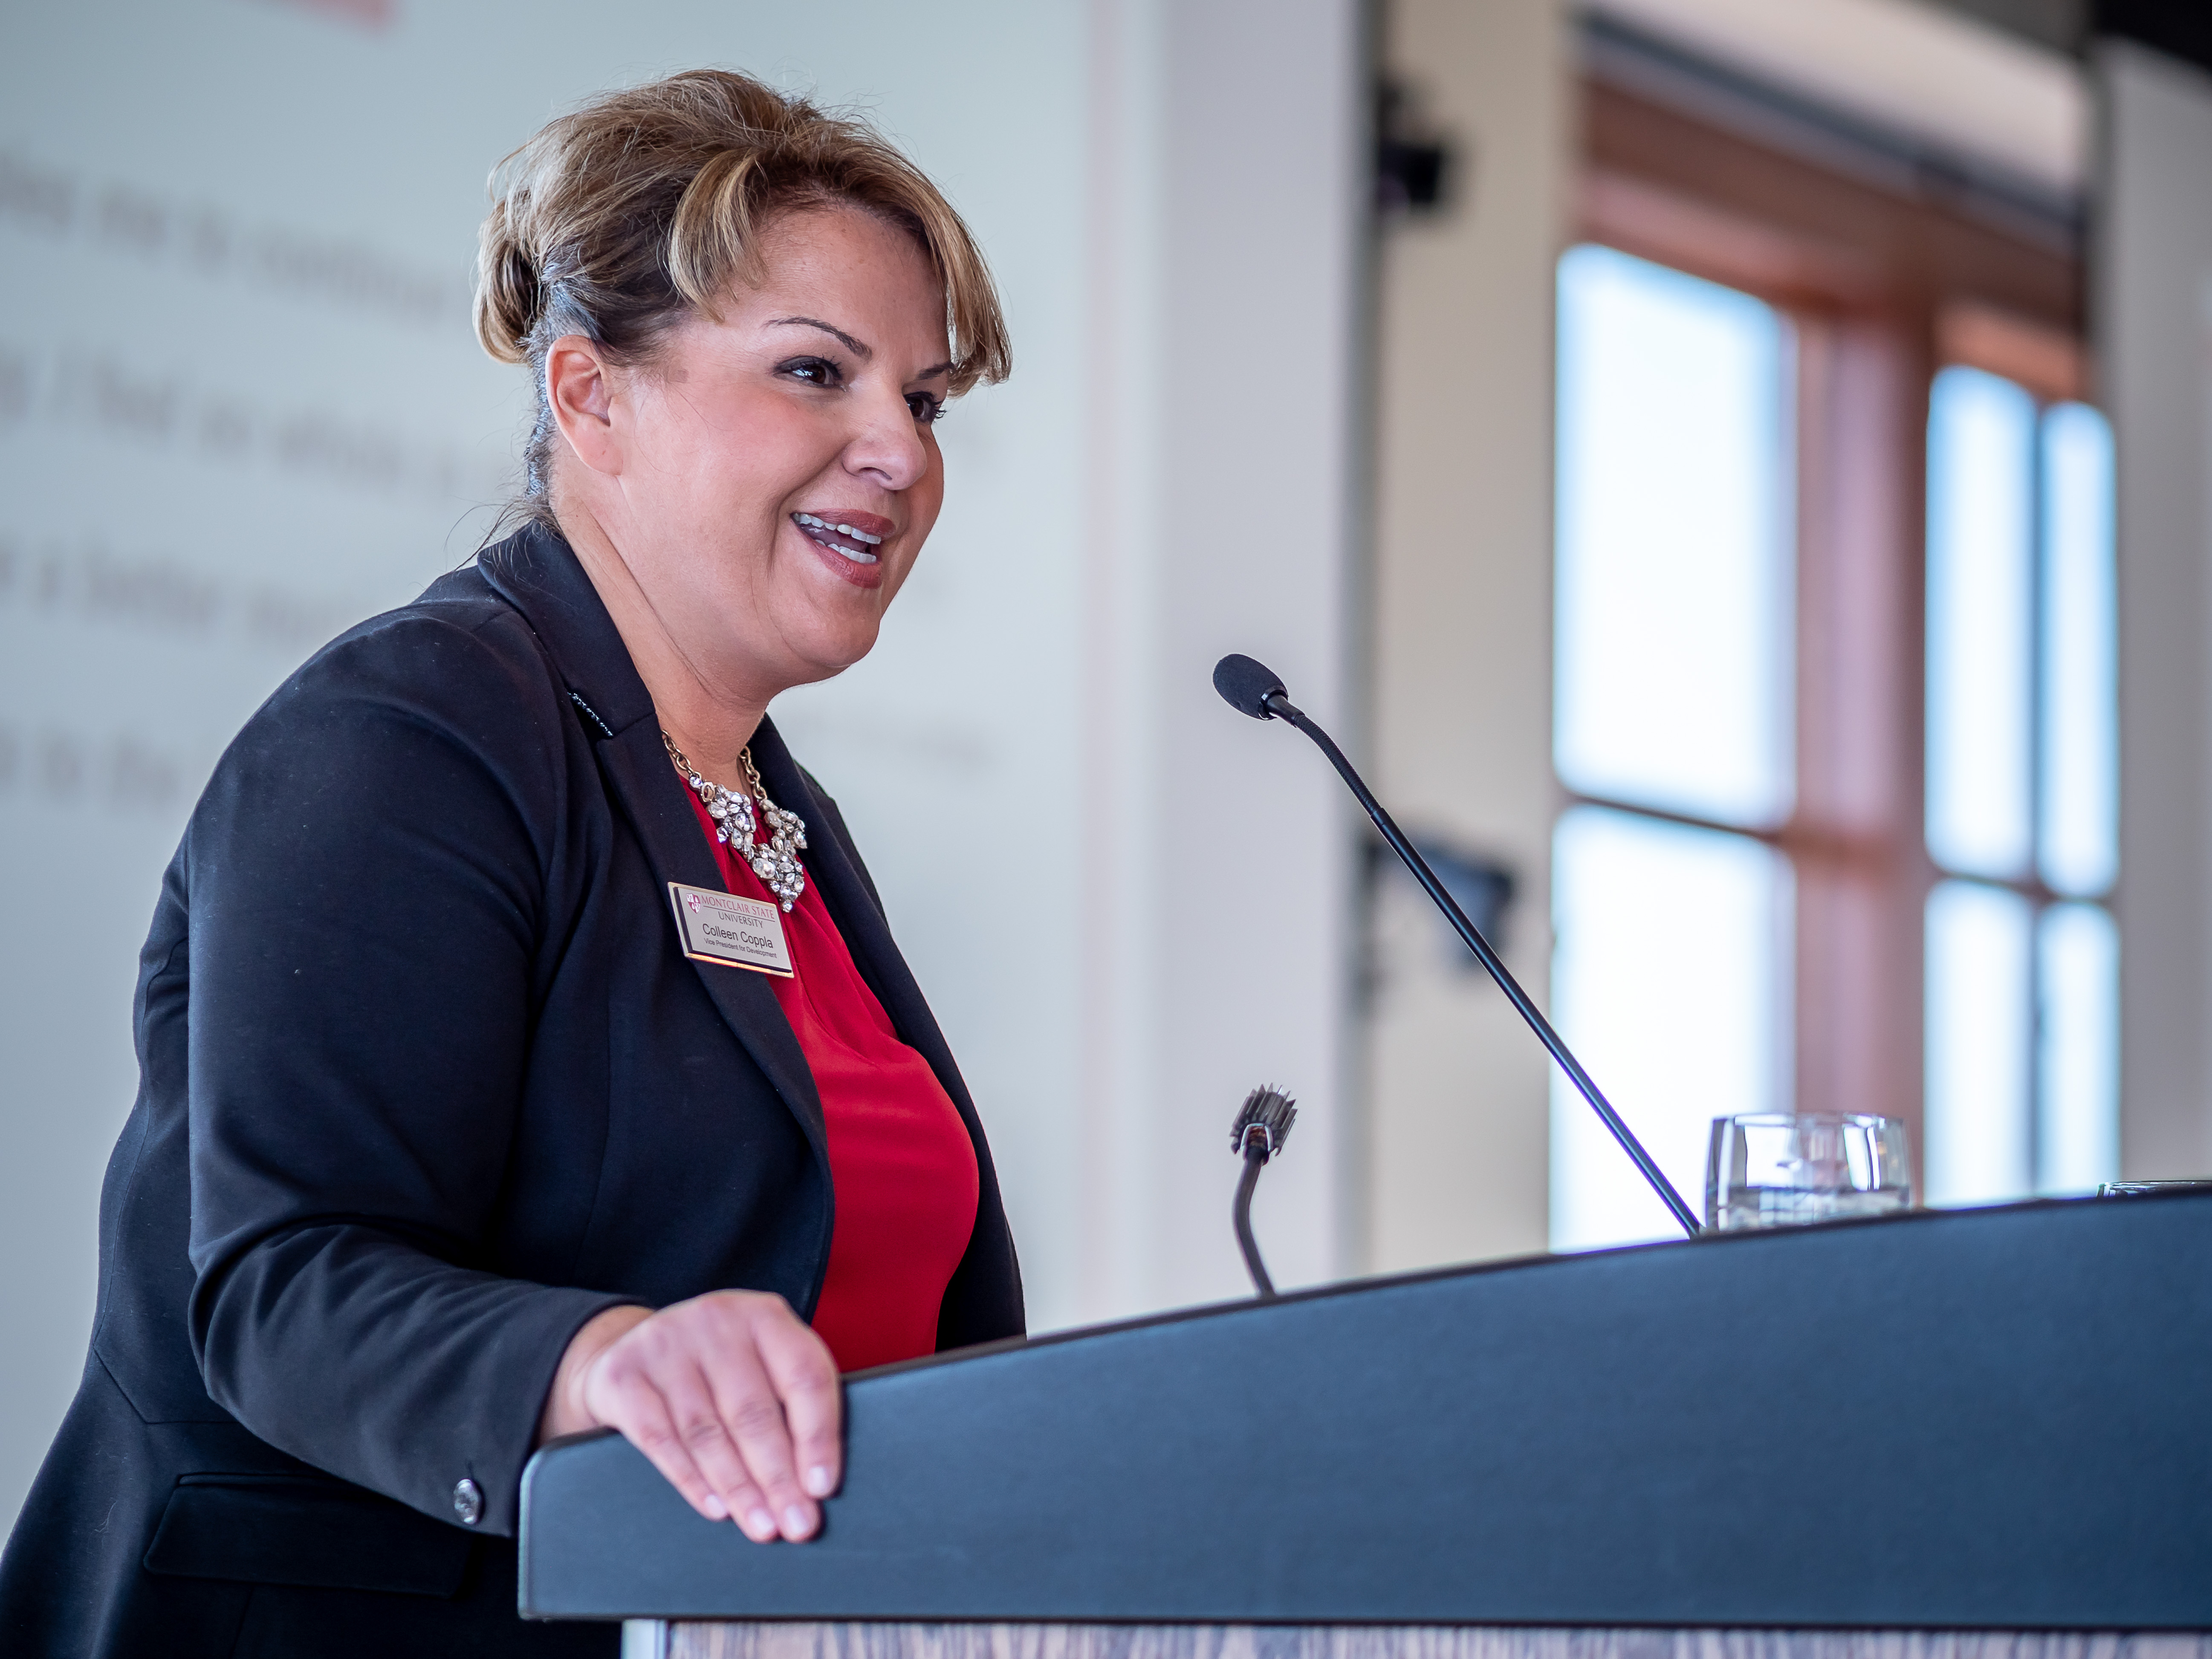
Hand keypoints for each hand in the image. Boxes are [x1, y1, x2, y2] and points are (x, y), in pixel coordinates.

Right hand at [539, 1292, 841, 1540]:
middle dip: (779, 1478)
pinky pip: (661, 1440)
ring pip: (708, 1431)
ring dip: (739, 1488)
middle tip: (797, 1525)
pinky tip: (715, 1507)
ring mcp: (666, 1344)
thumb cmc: (719, 1367)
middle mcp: (717, 1321)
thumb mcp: (761, 1363)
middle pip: (754, 1411)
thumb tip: (817, 1482)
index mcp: (765, 1316)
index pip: (804, 1376)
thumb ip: (791, 1403)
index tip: (823, 1487)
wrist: (632, 1349)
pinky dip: (691, 1480)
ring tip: (762, 1526)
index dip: (818, 1436)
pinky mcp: (624, 1375)